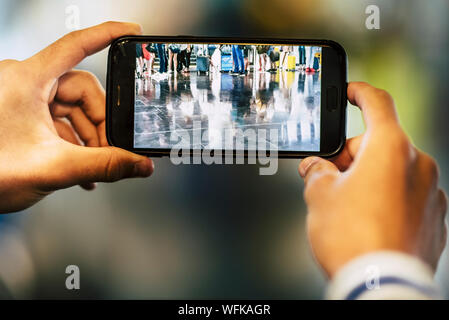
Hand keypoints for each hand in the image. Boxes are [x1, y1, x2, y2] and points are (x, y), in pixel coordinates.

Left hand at [0, 22, 153, 213]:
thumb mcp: (54, 168)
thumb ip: (104, 166)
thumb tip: (139, 165)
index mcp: (27, 80)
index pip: (76, 45)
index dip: (107, 34)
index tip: (131, 30)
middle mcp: (25, 83)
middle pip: (82, 91)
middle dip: (100, 124)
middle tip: (110, 150)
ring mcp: (24, 99)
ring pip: (74, 109)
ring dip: (89, 139)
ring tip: (92, 167)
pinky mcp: (23, 115)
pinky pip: (61, 121)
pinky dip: (74, 143)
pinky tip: (82, 167)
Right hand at [299, 82, 446, 277]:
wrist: (379, 286)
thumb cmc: (351, 238)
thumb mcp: (319, 196)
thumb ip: (316, 172)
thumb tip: (314, 168)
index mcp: (390, 149)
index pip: (377, 104)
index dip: (360, 93)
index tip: (351, 92)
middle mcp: (418, 165)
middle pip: (379, 144)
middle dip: (351, 155)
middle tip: (328, 175)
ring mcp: (431, 193)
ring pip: (394, 171)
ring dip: (369, 178)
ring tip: (346, 205)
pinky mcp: (435, 218)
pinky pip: (407, 196)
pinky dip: (387, 199)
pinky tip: (368, 221)